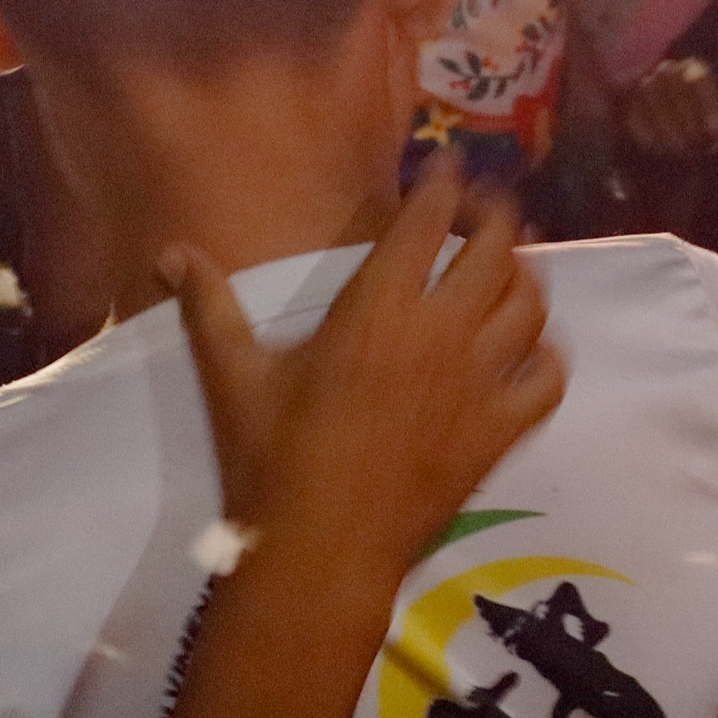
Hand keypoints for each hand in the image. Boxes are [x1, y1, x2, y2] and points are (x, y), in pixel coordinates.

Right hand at [166, 159, 563, 568]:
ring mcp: (479, 382)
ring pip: (529, 305)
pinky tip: (531, 348)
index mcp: (377, 309)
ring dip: (524, 276)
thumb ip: (210, 307)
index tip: (450, 165)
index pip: (426, 222)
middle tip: (482, 210)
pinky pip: (548, 378)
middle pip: (494, 249)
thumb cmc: (271, 462)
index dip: (443, 184)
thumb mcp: (233, 378)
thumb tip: (169, 253)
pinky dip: (547, 355)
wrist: (318, 553)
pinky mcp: (500, 432)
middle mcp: (440, 332)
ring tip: (509, 268)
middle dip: (494, 217)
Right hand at [621, 56, 717, 163]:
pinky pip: (633, 116)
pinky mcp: (625, 102)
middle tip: (699, 147)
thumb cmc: (698, 121)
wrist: (667, 126)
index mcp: (693, 69)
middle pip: (676, 91)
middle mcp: (666, 71)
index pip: (700, 78)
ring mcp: (643, 85)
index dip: (709, 103)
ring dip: (669, 131)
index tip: (715, 128)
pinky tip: (659, 150)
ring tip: (683, 152)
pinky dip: (647, 134)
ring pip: (654, 103)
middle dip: (689, 122)